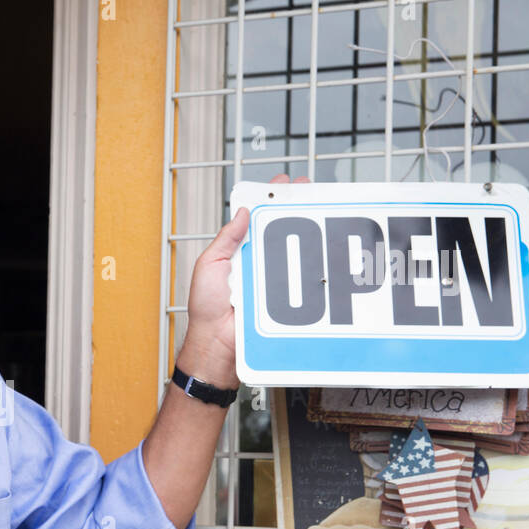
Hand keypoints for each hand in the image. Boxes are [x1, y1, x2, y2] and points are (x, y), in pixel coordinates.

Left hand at [178, 172, 310, 387]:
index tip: (282, 183)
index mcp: (237, 253)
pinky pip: (301, 279)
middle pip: (282, 231)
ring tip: (320, 213)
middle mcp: (257, 263)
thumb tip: (241, 212)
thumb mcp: (208, 267)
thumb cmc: (206, 311)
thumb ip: (224, 240)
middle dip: (297, 209)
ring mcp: (273, 280)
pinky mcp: (286, 298)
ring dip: (310, 233)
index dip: (269, 200)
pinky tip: (322, 252)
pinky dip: (313, 266)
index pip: (256, 220)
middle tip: (309, 191)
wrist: (217, 345)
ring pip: (296, 252)